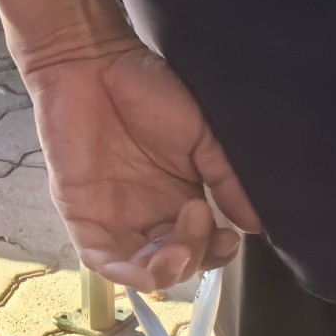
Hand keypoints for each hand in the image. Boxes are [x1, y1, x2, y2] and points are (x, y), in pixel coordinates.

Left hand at [20, 42, 260, 289]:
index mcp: (179, 197)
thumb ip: (225, 179)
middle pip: (176, 263)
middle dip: (195, 258)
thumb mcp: (201, 135)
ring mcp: (113, 216)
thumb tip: (255, 225)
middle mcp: (148, 214)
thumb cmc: (148, 90)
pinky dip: (122, 273)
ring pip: (140, 269)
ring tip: (176, 249)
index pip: (202, 245)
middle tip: (199, 216)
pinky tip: (144, 265)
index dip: (218, 252)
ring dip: (164, 273)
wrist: (92, 63)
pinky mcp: (81, 213)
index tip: (230, 235)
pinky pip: (98, 259)